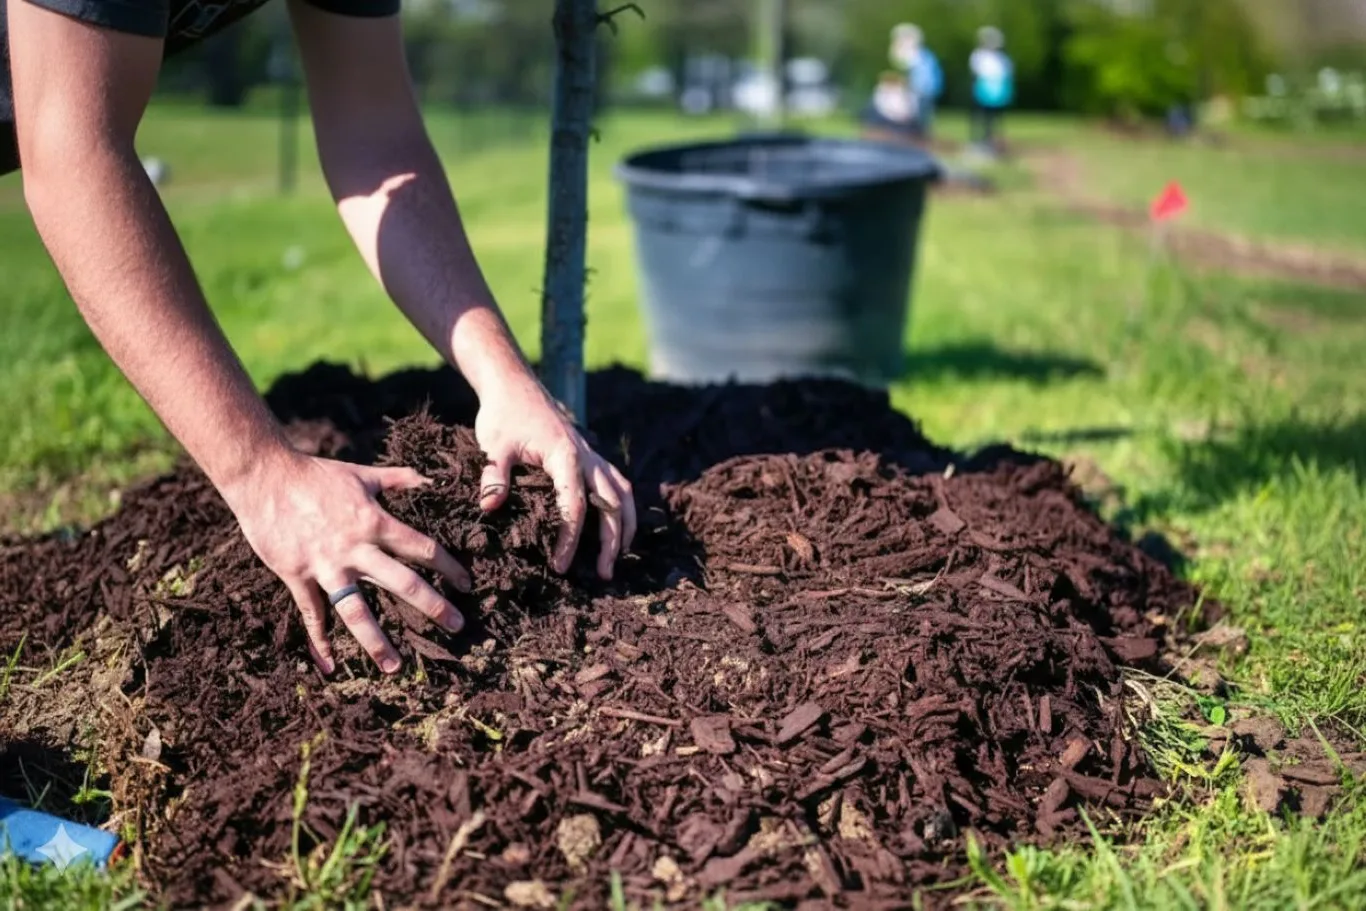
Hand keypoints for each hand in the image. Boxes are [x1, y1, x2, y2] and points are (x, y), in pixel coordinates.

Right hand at [221, 451, 470, 674]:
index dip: (449, 567)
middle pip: (401, 583)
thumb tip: (431, 479)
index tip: (467, 585)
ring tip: (395, 666)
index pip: (422, 549)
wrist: (264, 476)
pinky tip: (331, 665)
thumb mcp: (362, 474)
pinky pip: (312, 614)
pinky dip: (320, 641)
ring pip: (356, 610)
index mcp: (374, 522)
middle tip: (457, 626)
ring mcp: (325, 566)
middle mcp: (354, 548)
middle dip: (432, 605)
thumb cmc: (315, 474)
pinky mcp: (296, 576)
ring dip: (376, 641)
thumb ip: (399, 479)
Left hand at [475, 373, 635, 579]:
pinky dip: (623, 507)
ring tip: (621, 556)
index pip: (575, 506)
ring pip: (623, 494)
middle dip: (612, 541)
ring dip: (626, 526)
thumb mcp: (493, 445)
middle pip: (612, 504)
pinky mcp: (591, 456)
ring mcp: (592, 455)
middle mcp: (587, 457)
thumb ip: (493, 476)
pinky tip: (620, 526)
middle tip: (604, 575)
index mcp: (566, 456)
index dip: (570, 539)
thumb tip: (489, 508)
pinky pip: (617, 483)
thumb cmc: (503, 416)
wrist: (514, 385)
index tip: (560, 566)